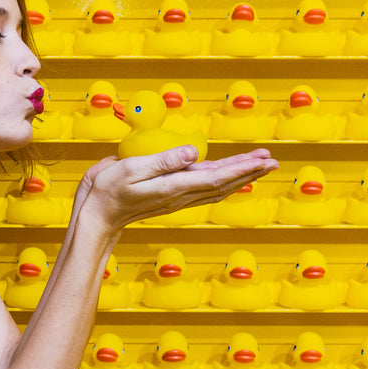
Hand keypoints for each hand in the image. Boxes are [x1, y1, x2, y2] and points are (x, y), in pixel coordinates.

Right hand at [82, 146, 278, 231]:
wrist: (96, 216)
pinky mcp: (170, 197)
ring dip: (239, 176)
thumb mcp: (131, 168)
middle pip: (223, 183)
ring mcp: (176, 198)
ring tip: (258, 165)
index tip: (262, 159)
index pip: (216, 177)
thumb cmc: (107, 191)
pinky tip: (227, 174)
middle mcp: (179, 195)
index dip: (241, 168)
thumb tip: (195, 151)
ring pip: (216, 187)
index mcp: (173, 187)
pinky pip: (203, 189)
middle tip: (271, 160)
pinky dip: (221, 180)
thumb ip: (164, 160)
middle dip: (249, 171)